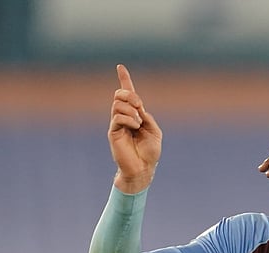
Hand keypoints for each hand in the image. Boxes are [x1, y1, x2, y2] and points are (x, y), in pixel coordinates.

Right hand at [109, 64, 162, 193]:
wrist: (143, 168)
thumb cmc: (150, 153)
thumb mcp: (155, 132)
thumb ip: (147, 117)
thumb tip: (138, 109)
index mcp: (135, 115)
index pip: (128, 94)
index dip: (125, 80)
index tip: (120, 67)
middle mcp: (124, 117)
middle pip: (120, 94)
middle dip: (130, 95)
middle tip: (140, 106)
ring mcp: (117, 123)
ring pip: (118, 104)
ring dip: (132, 111)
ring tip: (138, 123)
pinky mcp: (113, 131)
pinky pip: (118, 116)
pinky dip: (129, 119)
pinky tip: (135, 127)